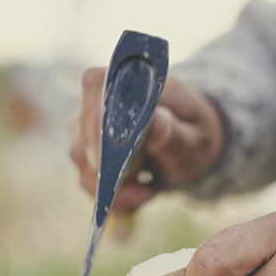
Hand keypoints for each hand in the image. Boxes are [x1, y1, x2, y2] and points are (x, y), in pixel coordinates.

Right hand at [69, 68, 224, 214]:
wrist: (191, 145)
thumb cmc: (195, 136)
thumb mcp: (195, 140)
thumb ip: (175, 133)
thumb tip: (156, 120)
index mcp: (134, 80)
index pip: (95, 84)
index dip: (95, 121)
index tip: (113, 162)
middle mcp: (104, 97)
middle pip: (82, 131)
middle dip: (107, 172)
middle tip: (143, 192)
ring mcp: (90, 122)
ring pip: (80, 158)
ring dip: (111, 188)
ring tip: (146, 192)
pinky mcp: (88, 147)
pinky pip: (86, 176)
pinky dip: (112, 194)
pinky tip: (138, 193)